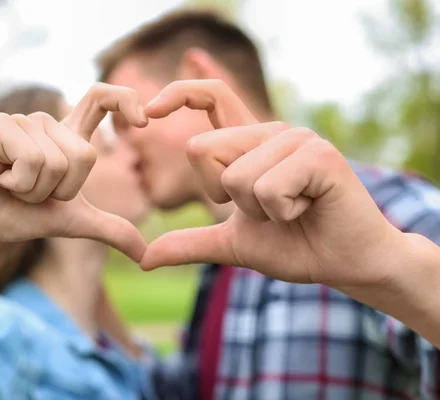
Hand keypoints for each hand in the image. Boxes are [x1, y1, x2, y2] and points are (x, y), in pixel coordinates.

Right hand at [0, 83, 148, 260]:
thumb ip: (111, 230)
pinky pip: (32, 159)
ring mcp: (23, 121)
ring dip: (36, 190)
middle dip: (61, 190)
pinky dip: (19, 183)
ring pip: (57, 161)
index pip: (102, 98)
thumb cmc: (20, 216)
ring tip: (13, 185)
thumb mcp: (73, 222)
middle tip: (31, 190)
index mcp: (67, 136)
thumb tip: (146, 255)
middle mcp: (48, 123)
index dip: (126, 100)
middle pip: (85, 155)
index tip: (143, 122)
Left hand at [140, 79, 407, 287]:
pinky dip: (281, 213)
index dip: (177, 95)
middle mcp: (271, 131)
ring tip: (290, 210)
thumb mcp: (232, 244)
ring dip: (258, 211)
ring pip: (236, 176)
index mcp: (249, 142)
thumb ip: (189, 244)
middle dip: (225, 197)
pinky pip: (268, 187)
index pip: (211, 95)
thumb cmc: (294, 245)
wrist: (344, 264)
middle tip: (266, 210)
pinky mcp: (319, 155)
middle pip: (202, 150)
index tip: (147, 113)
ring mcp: (297, 138)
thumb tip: (144, 259)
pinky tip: (307, 208)